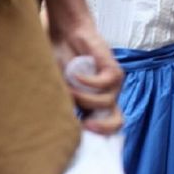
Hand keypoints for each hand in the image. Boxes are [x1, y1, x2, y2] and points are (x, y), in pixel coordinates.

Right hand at [50, 15, 124, 133]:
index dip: (94, 136)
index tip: (74, 139)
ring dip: (84, 97)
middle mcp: (106, 97)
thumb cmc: (57, 61)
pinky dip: (88, 81)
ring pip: (106, 103)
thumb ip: (61, 106)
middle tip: (85, 124)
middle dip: (103, 127)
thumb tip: (56, 128)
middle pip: (117, 122)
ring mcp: (112, 85)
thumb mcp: (56, 88)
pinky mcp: (114, 71)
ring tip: (68, 87)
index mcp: (93, 105)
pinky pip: (104, 84)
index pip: (103, 128)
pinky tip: (75, 73)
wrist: (66, 34)